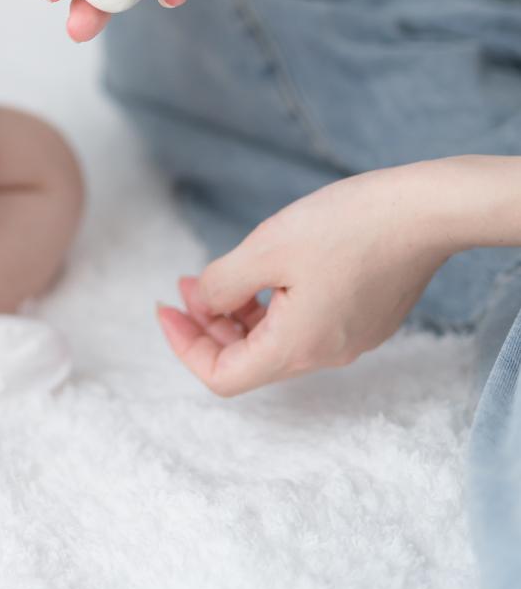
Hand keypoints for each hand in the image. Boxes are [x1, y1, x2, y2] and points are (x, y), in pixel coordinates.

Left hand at [153, 162, 462, 395]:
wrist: (423, 212)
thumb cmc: (345, 226)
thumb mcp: (265, 250)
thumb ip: (222, 285)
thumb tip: (201, 306)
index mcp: (296, 347)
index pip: (223, 376)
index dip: (185, 346)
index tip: (166, 308)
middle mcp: (324, 354)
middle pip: (249, 360)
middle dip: (209, 324)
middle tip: (187, 283)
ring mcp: (350, 339)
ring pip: (277, 341)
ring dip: (240, 314)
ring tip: (221, 273)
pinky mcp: (367, 319)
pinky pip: (306, 325)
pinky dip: (273, 306)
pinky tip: (269, 269)